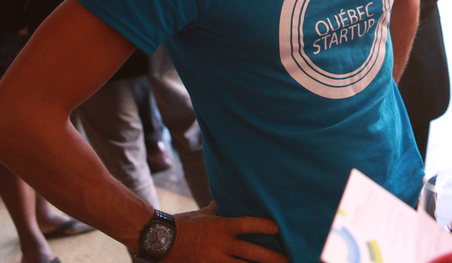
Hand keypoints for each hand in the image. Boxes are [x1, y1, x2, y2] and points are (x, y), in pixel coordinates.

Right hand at [167, 203, 284, 261]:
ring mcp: (214, 260)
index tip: (279, 228)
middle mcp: (220, 245)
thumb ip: (221, 207)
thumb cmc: (186, 223)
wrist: (161, 240)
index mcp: (221, 227)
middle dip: (272, 257)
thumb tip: (233, 196)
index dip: (263, 226)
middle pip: (251, 252)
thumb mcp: (205, 213)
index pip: (247, 224)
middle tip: (289, 259)